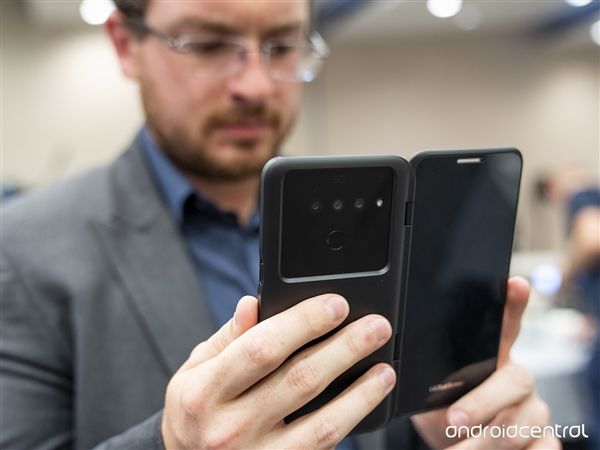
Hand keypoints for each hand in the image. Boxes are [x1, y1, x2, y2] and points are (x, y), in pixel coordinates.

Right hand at [161, 294, 395, 449]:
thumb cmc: (195, 411)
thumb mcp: (195, 370)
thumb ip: (228, 337)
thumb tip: (254, 303)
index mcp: (204, 392)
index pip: (261, 348)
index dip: (304, 323)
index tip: (336, 304)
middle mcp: (229, 427)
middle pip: (300, 380)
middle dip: (345, 348)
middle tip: (376, 327)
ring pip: (322, 422)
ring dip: (361, 392)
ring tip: (385, 367)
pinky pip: (323, 446)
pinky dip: (351, 421)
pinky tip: (367, 399)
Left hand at [411, 277, 560, 449]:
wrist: (458, 446)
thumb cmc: (446, 413)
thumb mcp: (432, 392)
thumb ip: (426, 375)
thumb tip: (389, 360)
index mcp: (490, 359)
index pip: (504, 326)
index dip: (512, 305)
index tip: (514, 283)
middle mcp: (516, 378)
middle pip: (516, 378)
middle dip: (483, 401)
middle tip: (454, 420)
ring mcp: (534, 408)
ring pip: (522, 421)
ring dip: (485, 441)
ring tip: (458, 449)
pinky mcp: (544, 438)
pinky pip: (543, 447)